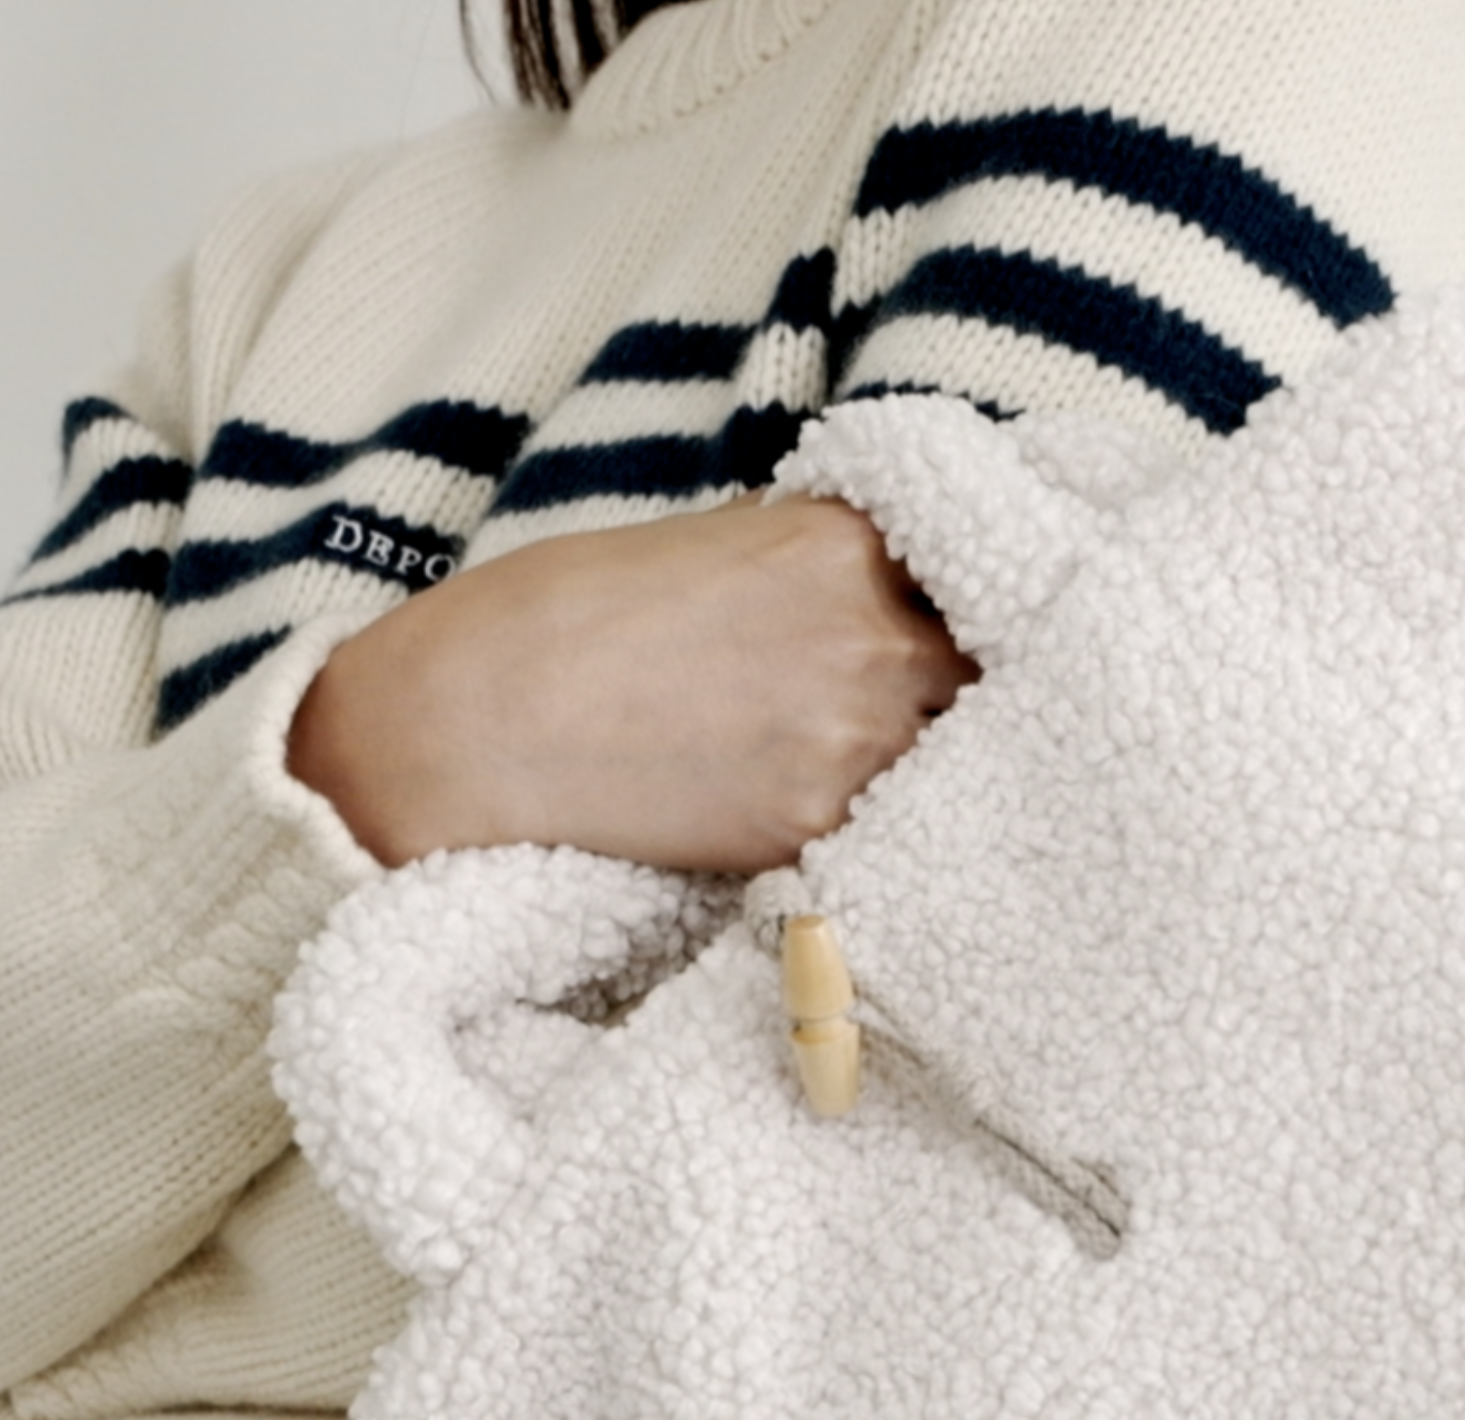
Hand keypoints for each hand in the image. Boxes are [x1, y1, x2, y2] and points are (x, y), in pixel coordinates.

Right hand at [288, 495, 975, 874]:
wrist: (468, 728)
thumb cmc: (558, 627)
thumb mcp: (709, 553)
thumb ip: (816, 576)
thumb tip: (888, 603)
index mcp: (846, 542)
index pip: (983, 575)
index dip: (993, 612)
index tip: (992, 635)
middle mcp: (873, 631)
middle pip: (997, 673)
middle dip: (976, 698)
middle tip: (961, 727)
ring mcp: (856, 735)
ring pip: (961, 757)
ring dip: (945, 771)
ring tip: (903, 787)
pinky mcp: (817, 824)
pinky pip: (899, 828)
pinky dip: (892, 831)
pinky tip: (855, 833)